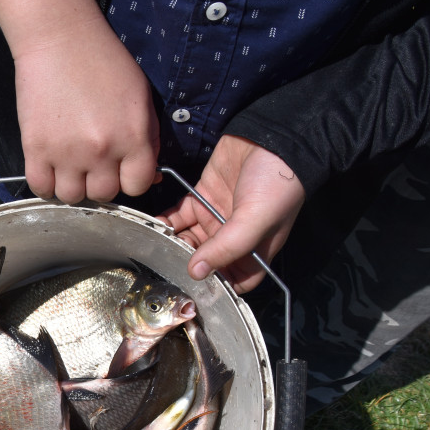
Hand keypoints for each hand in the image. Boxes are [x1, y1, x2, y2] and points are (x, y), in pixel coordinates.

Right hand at [0, 0, 159, 202]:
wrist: (60, 39)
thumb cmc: (103, 63)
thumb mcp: (140, 99)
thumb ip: (149, 140)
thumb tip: (150, 177)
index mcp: (134, 138)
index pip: (136, 187)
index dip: (128, 180)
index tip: (119, 169)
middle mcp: (102, 152)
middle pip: (103, 195)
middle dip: (99, 183)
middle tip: (92, 164)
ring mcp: (66, 153)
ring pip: (71, 197)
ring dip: (71, 185)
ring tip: (69, 165)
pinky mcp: (36, 149)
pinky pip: (40, 188)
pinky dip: (45, 183)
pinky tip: (49, 168)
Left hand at [158, 135, 305, 293]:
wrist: (271, 139)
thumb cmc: (275, 184)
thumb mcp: (255, 220)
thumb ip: (226, 248)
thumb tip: (196, 272)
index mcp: (254, 251)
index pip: (233, 282)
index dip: (215, 289)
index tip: (192, 290)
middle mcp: (234, 238)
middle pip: (205, 262)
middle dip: (186, 266)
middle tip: (165, 267)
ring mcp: (216, 218)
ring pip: (189, 240)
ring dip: (173, 244)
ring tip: (155, 247)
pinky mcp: (202, 198)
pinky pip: (180, 216)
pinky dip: (167, 222)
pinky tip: (154, 226)